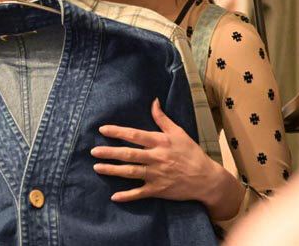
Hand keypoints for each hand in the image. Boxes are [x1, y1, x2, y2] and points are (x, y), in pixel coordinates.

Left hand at [92, 98, 242, 218]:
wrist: (205, 178)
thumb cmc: (191, 152)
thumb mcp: (178, 132)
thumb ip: (163, 119)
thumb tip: (153, 101)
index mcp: (160, 142)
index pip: (135, 135)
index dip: (118, 132)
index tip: (102, 130)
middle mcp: (156, 158)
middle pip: (129, 154)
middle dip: (109, 152)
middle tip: (93, 151)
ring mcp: (156, 175)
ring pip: (130, 172)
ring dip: (112, 170)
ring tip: (97, 167)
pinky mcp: (158, 190)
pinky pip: (139, 193)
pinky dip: (127, 196)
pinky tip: (114, 196)